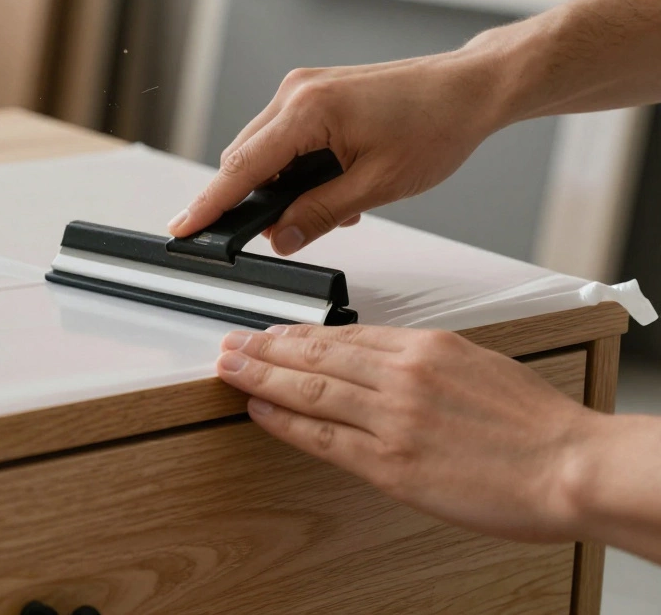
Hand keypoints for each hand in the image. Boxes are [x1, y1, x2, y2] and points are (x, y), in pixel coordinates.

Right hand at [168, 53, 504, 254]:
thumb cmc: (436, 125)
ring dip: (281, 185)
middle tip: (278, 234)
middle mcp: (296, 93)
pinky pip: (284, 138)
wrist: (469, 88)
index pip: (241, 168)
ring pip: (264, 150)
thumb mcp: (377, 185)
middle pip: (244, 158)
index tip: (182, 228)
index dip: (209, 204)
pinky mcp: (314, 94)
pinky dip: (296, 168)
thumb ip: (320, 214)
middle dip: (252, 201)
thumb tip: (280, 238)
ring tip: (330, 205)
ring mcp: (303, 90)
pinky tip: (332, 184)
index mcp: (308, 111)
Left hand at [217, 323, 602, 542]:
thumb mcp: (481, 365)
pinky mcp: (390, 463)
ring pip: (311, 389)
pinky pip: (323, 438)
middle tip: (231, 343)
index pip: (345, 336)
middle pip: (317, 355)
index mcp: (427, 347)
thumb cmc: (538, 424)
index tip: (271, 333)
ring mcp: (393, 419)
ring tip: (229, 369)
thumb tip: (388, 363)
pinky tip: (259, 409)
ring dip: (261, 377)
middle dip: (265, 347)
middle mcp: (403, 376)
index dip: (298, 335)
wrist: (570, 467)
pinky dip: (284, 421)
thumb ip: (429, 362)